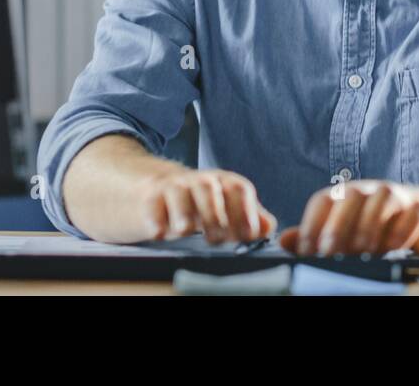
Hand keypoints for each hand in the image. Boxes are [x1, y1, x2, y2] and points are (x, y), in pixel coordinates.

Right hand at [139, 168, 276, 243]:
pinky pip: (152, 205)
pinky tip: (160, 233)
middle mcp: (198, 181)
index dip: (245, 211)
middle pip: (208, 188)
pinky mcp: (150, 197)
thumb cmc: (200, 204)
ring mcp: (173, 186)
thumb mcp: (226, 207)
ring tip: (186, 230)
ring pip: (179, 191)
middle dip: (214, 213)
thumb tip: (268, 227)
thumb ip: (249, 217)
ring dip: (183, 211)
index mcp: (223, 182)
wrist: (158, 191)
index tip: (248, 235)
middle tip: (217, 238)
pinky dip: (155, 219)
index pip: (238, 189)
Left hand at [278, 180, 418, 256]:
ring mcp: (398, 196)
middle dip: (337, 228)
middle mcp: (370, 190)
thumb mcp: (348, 228)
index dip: (312, 225)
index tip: (306, 253)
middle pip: (350, 199)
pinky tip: (393, 248)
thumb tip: (284, 242)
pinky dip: (401, 232)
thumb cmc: (381, 226)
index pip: (323, 201)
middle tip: (329, 254)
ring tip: (362, 254)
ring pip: (381, 204)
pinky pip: (411, 215)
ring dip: (369, 230)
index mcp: (347, 194)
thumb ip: (316, 234)